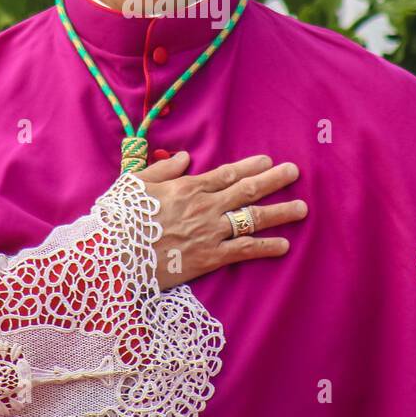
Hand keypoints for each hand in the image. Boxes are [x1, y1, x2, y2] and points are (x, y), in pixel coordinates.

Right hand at [133, 152, 305, 290]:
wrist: (113, 255)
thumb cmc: (119, 219)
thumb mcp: (134, 183)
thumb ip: (163, 169)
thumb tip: (184, 157)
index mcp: (187, 187)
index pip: (227, 174)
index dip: (250, 167)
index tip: (267, 161)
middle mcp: (204, 207)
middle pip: (247, 191)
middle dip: (274, 181)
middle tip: (294, 172)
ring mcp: (210, 232)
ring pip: (252, 219)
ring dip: (280, 213)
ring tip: (301, 208)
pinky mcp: (210, 258)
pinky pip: (244, 250)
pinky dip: (265, 247)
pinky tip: (284, 245)